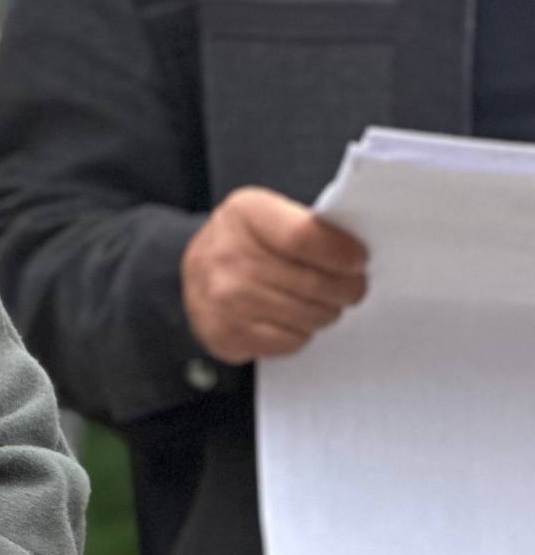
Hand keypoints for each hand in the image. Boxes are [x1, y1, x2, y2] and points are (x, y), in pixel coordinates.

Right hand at [181, 187, 367, 361]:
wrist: (196, 273)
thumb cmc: (246, 242)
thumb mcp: (269, 213)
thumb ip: (309, 227)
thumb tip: (355, 258)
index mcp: (244, 214)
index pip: (306, 237)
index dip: (342, 253)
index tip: (358, 260)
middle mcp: (227, 256)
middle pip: (315, 283)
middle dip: (347, 289)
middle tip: (351, 287)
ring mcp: (222, 299)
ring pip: (310, 317)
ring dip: (325, 312)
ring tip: (317, 301)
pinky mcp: (225, 334)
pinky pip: (292, 341)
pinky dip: (300, 333)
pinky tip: (289, 318)